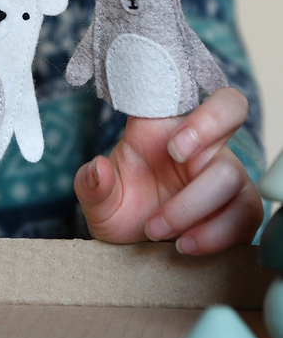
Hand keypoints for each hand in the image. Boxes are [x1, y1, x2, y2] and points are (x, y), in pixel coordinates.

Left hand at [74, 87, 263, 253]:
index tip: (170, 143)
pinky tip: (185, 244)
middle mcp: (200, 145)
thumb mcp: (97, 200)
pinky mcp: (239, 210)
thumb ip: (92, 184)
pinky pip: (245, 215)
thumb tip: (97, 169)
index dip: (186, 104)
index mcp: (163, 128)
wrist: (134, 247)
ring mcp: (223, 175)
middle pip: (231, 107)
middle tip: (176, 156)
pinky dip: (215, 234)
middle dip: (209, 125)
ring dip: (193, 206)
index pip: (183, 91)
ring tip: (158, 230)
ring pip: (231, 174)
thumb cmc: (120, 208)